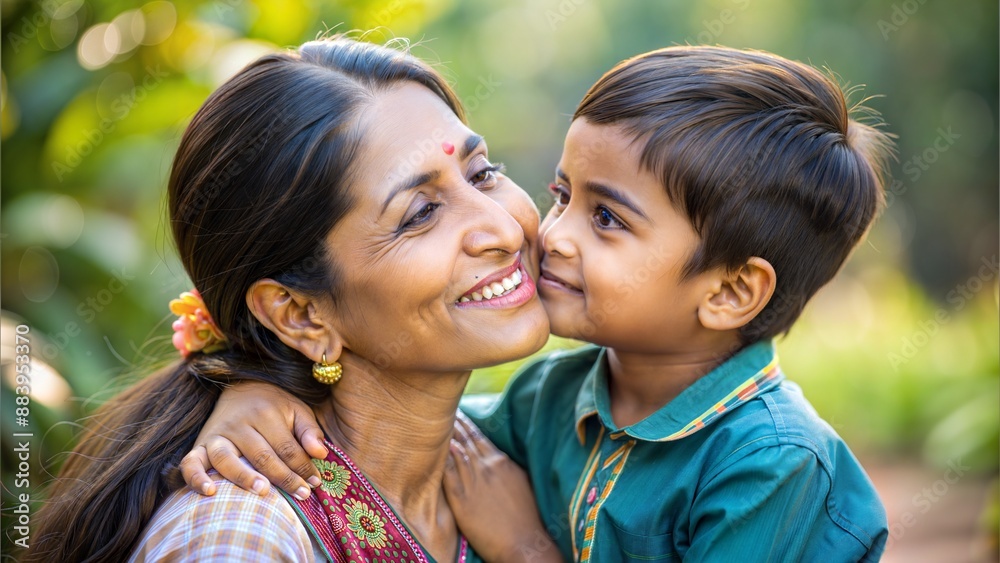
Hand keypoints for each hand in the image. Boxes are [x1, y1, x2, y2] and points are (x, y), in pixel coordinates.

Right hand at [179, 381, 327, 499]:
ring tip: (262, 491)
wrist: (240, 387)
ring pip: (227, 458)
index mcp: (266, 413)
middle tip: (301, 495)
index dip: (303, 467)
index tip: (315, 484)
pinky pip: (191, 462)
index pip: (287, 447)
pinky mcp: (200, 444)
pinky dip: (196, 477)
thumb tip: (321, 454)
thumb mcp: (297, 410)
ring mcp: (217, 434)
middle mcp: (240, 423)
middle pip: (262, 455)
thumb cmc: (274, 405)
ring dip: (243, 476)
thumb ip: (309, 431)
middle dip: (284, 477)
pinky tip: (209, 492)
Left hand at [444, 412, 562, 562]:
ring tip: (433, 423)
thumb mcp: (522, 482)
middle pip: (465, 440)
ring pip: (455, 452)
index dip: (466, 424)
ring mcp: (473, 482)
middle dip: (453, 424)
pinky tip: (434, 448)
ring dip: (445, 437)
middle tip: (440, 410)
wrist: (524, 543)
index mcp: (502, 461)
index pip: (479, 436)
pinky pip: (447, 474)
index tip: (457, 413)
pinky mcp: (462, 499)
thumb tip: (501, 458)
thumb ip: (509, 467)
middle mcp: (487, 466)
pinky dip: (441, 459)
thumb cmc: (527, 516)